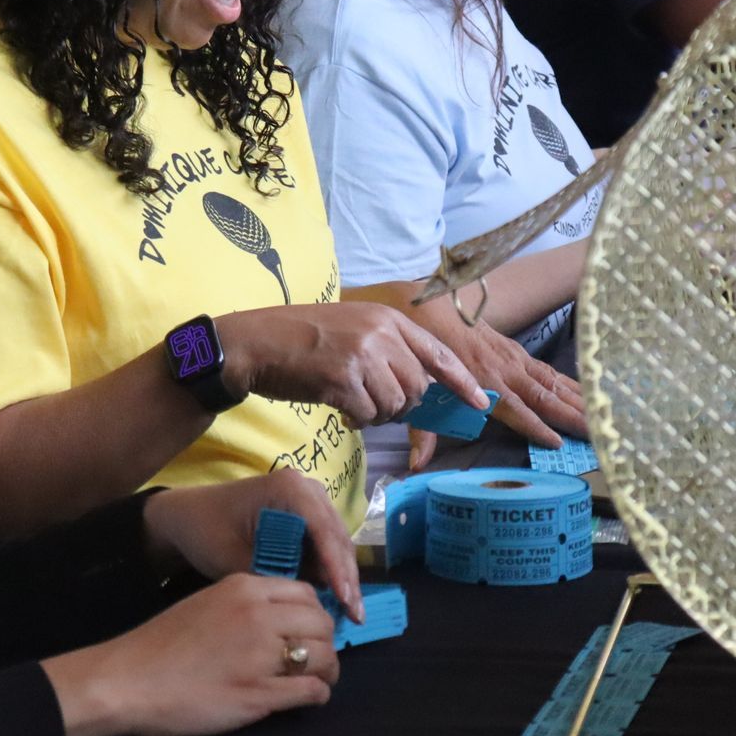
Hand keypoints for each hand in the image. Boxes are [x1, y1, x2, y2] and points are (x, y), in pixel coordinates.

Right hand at [43, 574, 338, 735]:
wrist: (128, 681)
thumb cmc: (160, 646)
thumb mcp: (206, 605)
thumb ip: (244, 606)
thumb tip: (279, 618)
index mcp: (244, 589)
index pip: (306, 593)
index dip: (314, 615)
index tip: (308, 631)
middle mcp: (258, 615)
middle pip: (321, 623)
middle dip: (326, 642)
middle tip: (317, 660)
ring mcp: (260, 655)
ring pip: (324, 656)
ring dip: (328, 670)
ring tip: (318, 680)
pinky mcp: (259, 693)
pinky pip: (311, 690)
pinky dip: (317, 695)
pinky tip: (308, 699)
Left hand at [143, 468, 362, 620]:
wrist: (188, 516)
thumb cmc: (207, 531)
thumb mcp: (235, 559)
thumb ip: (272, 577)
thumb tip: (308, 603)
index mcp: (289, 489)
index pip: (323, 530)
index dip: (337, 567)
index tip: (345, 600)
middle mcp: (306, 489)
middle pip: (337, 536)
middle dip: (347, 577)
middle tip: (356, 615)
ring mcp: (309, 501)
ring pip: (337, 542)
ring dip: (344, 576)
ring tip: (352, 612)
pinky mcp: (306, 516)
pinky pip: (326, 544)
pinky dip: (332, 570)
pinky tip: (338, 597)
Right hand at [217, 303, 487, 427]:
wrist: (255, 343)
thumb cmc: (301, 339)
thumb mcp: (353, 330)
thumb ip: (388, 349)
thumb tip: (420, 388)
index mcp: (387, 317)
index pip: (438, 353)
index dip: (462, 381)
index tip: (479, 403)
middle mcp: (380, 333)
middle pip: (417, 387)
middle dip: (402, 405)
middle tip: (373, 403)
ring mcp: (362, 355)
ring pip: (394, 405)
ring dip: (377, 414)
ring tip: (352, 402)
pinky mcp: (342, 379)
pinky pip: (367, 414)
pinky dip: (356, 418)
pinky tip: (339, 407)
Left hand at [403, 318, 585, 471]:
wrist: (430, 306)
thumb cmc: (425, 350)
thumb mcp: (419, 390)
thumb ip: (423, 430)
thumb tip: (417, 465)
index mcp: (483, 382)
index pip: (515, 409)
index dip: (536, 426)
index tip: (558, 443)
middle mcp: (505, 371)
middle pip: (544, 397)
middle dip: (572, 417)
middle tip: (599, 435)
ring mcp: (515, 360)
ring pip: (553, 383)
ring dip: (579, 401)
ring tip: (603, 419)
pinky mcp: (518, 352)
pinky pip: (549, 372)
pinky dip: (571, 384)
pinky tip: (589, 395)